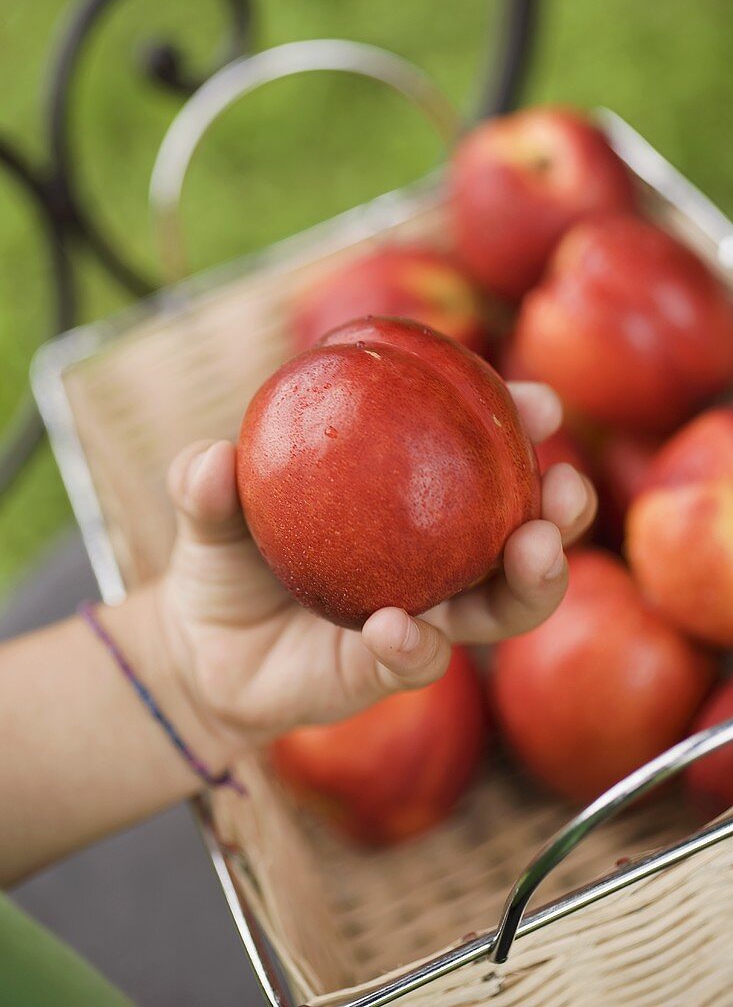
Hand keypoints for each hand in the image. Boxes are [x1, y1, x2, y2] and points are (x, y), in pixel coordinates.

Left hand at [157, 382, 595, 765]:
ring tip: (533, 551)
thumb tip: (214, 459)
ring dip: (531, 582)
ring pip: (501, 608)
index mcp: (412, 502)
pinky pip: (418, 660)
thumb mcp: (209, 510)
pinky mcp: (388, 671)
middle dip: (560, 511)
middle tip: (563, 488)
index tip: (541, 402)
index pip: (480, 457)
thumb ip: (205, 483)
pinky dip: (414, 643)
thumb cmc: (228, 557)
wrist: (203, 649)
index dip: (519, 426)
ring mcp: (422, 617)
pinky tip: (396, 626)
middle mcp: (434, 559)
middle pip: (521, 536)